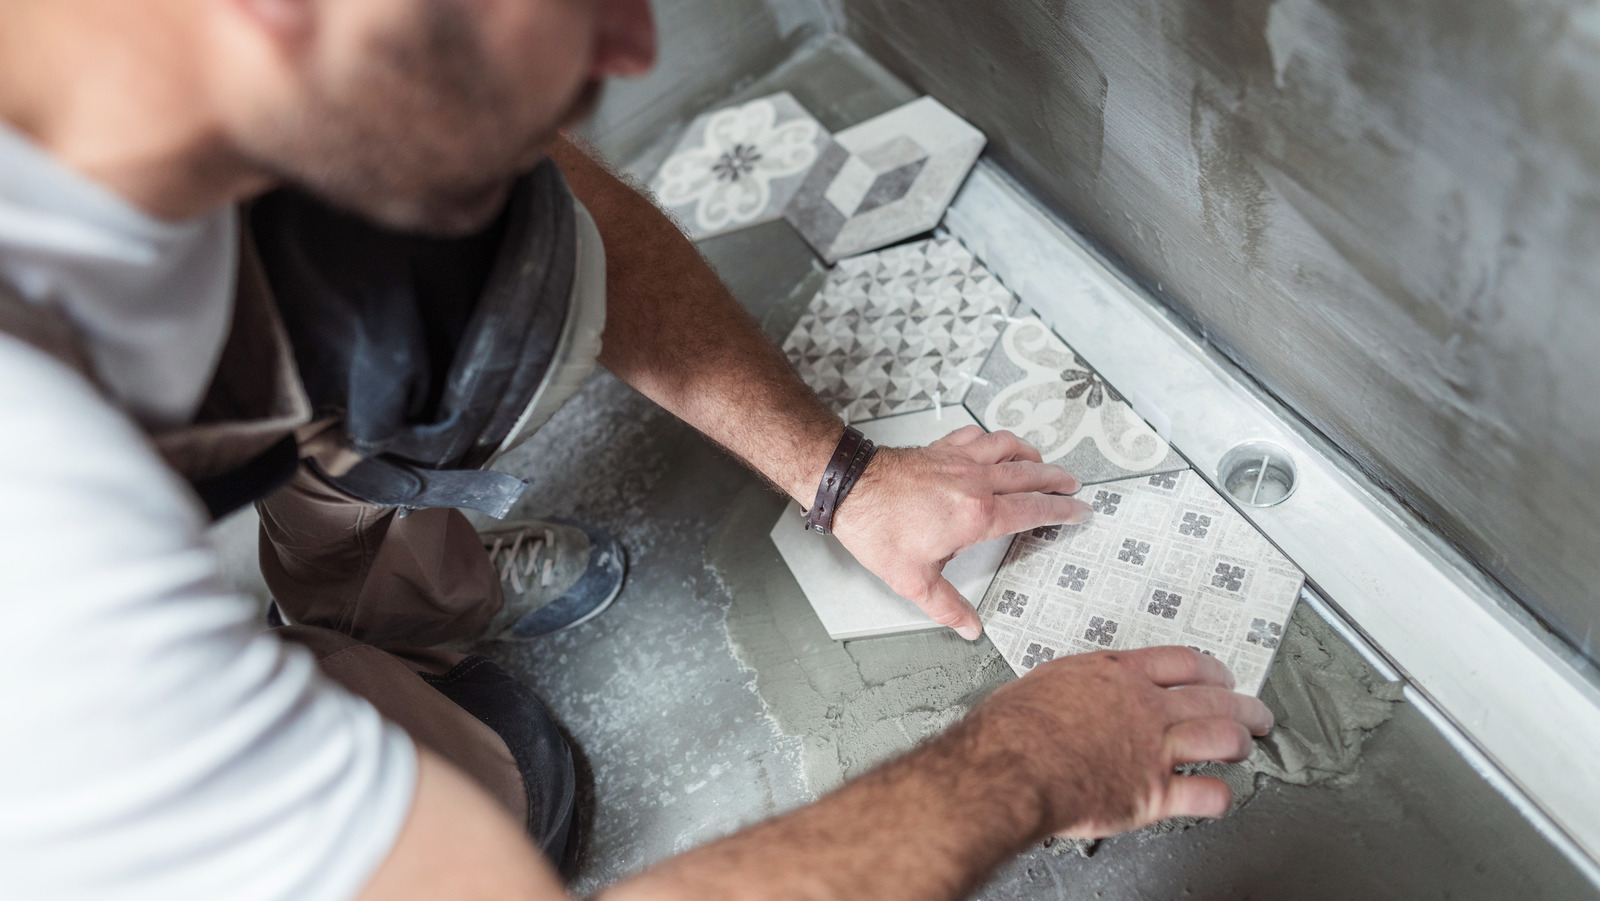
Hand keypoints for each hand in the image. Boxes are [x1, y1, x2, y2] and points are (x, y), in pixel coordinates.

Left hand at [831, 426, 1089, 638]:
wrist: (849, 488)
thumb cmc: (878, 529)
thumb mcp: (914, 579)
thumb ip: (947, 605)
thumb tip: (969, 627)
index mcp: (976, 516)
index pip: (1033, 511)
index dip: (1061, 512)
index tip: (1079, 512)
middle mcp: (975, 482)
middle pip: (1030, 476)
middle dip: (1057, 481)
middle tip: (1074, 485)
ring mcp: (958, 460)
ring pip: (1009, 449)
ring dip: (1032, 455)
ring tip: (1043, 463)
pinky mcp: (940, 448)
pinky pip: (978, 436)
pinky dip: (995, 439)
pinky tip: (996, 445)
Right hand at [958, 646, 1274, 837]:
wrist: (1011, 766)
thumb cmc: (1014, 728)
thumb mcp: (1047, 682)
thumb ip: (1076, 685)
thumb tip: (1069, 693)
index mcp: (1118, 674)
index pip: (1183, 662)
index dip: (1211, 669)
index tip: (1219, 675)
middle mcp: (1146, 707)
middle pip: (1215, 696)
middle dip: (1243, 704)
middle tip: (1254, 711)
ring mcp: (1155, 749)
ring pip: (1224, 737)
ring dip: (1241, 742)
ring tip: (1245, 746)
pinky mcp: (1154, 793)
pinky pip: (1206, 794)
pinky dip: (1220, 796)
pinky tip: (1220, 796)